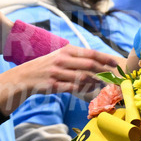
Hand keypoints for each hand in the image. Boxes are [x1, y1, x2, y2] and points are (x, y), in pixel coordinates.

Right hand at [0, 45, 119, 114]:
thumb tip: (98, 62)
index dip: (105, 58)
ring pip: (83, 77)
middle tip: (115, 77)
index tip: (116, 63)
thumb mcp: (60, 56)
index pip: (90, 53)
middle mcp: (62, 59)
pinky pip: (73, 88)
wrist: (25, 76)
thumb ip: (77, 58)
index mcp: (66, 50)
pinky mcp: (53, 85)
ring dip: (96, 82)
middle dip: (104, 71)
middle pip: (89, 65)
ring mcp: (57, 72)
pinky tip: (91, 90)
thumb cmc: (47, 66)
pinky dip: (84, 89)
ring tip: (104, 85)